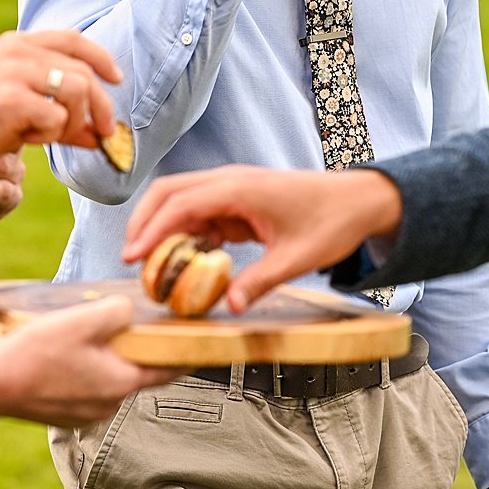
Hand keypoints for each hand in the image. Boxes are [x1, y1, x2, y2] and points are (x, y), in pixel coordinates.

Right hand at [0, 30, 122, 179]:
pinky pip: (57, 119)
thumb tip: (99, 134)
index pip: (73, 39)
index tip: (116, 79)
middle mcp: (17, 51)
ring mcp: (14, 73)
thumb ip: (58, 114)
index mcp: (16, 44)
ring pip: (77, 92)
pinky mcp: (12, 100)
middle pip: (83, 72)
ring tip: (48, 137)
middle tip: (101, 133)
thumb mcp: (18, 110)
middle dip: (100, 107)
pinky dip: (49, 136)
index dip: (101, 58)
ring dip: (73, 122)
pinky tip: (24, 140)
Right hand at [0, 296, 173, 427]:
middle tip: (128, 327)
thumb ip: (117, 312)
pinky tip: (64, 358)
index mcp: (121, 382)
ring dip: (105, 362)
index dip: (186, 355)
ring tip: (85, 338)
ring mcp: (87, 414)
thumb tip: (129, 312)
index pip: (168, 370)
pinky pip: (86, 390)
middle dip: (134, 351)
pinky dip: (84, 374)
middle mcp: (110, 404)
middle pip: (135, 372)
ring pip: (109, 381)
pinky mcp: (66, 416)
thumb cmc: (37, 352)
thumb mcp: (83, 319)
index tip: (203, 346)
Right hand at [122, 166, 404, 310]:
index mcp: (238, 188)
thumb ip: (259, 281)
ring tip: (150, 266)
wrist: (358, 200)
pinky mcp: (237, 201)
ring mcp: (231, 189)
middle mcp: (228, 182)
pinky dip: (185, 234)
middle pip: (169, 192)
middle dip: (144, 222)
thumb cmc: (331, 222)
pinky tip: (182, 261)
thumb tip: (228, 306)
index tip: (132, 257)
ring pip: (180, 201)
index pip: (180, 204)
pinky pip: (200, 214)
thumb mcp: (296, 258)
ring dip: (162, 228)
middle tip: (130, 259)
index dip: (152, 230)